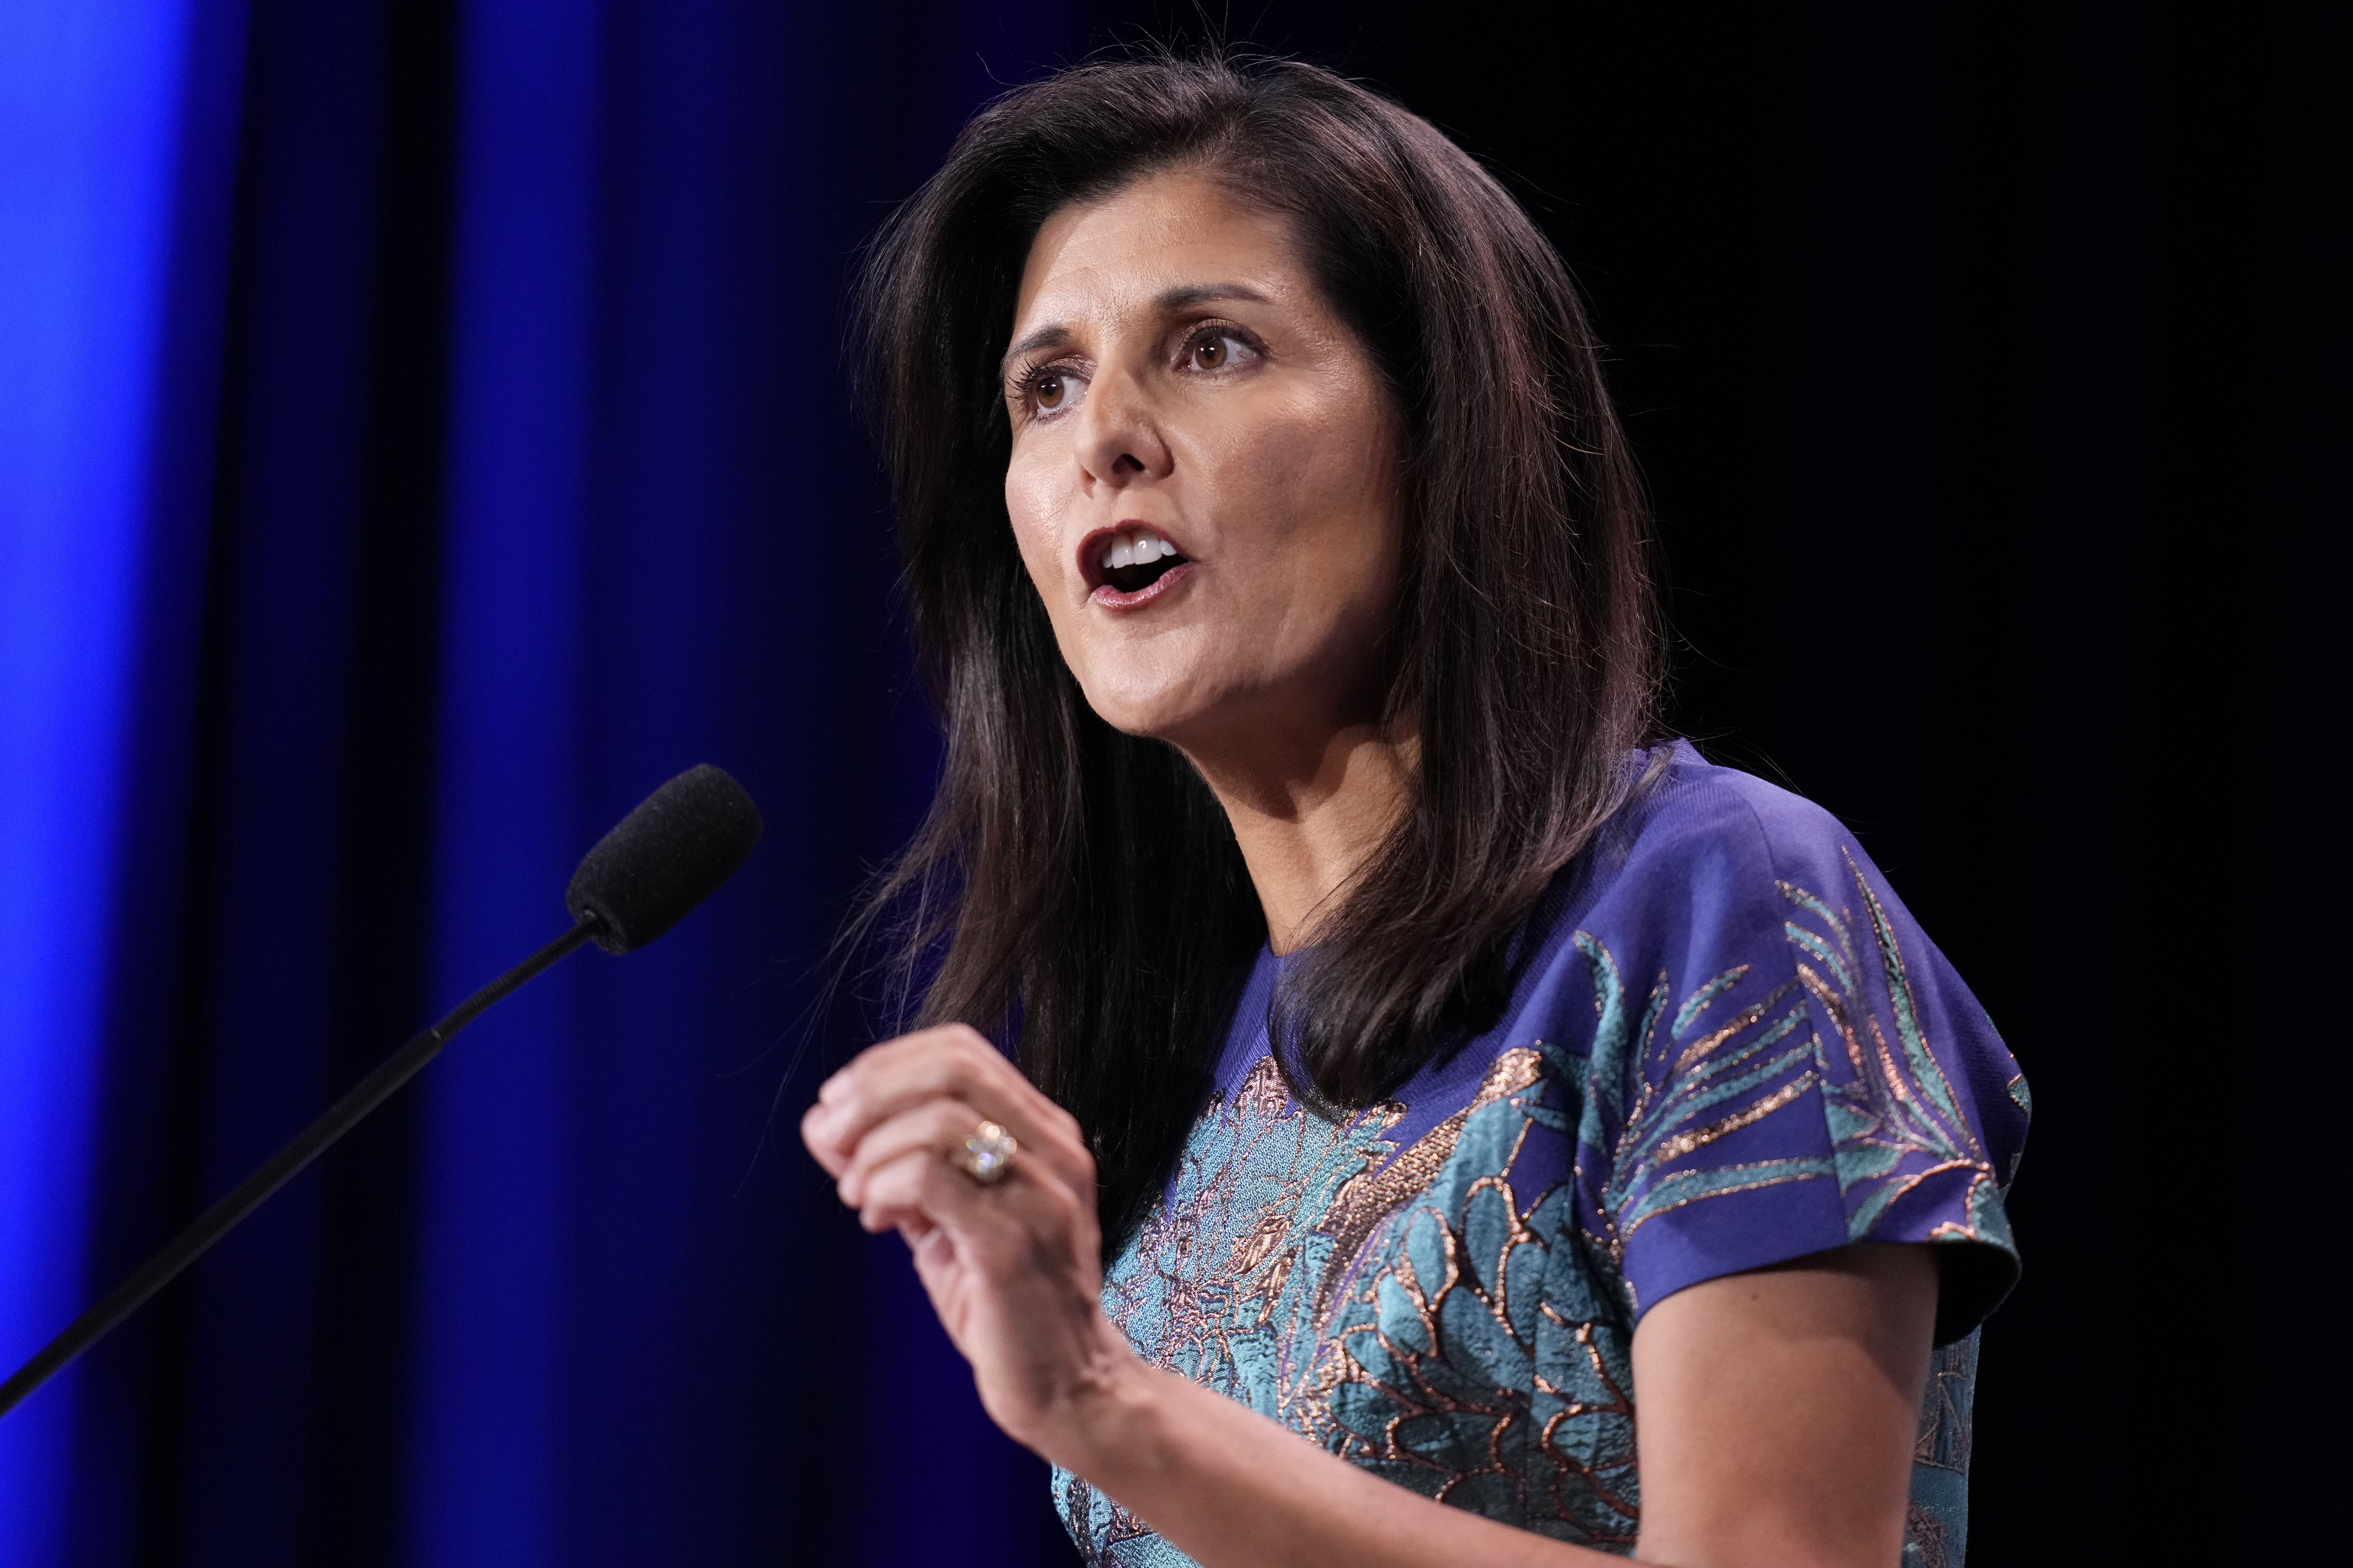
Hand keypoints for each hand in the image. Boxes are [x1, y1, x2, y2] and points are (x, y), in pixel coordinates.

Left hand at [800, 1024, 1139, 1459]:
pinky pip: (933, 1179)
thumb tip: (822, 1121)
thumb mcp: (945, 1217)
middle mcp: (1056, 1151)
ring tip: (858, 1196)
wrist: (1069, 1386)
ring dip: (873, 1152)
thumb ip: (895, 1164)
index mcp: (1045, 1133)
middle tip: (832, 1139)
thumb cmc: (1004, 1300)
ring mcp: (1043, 1195)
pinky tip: (877, 1220)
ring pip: (938, 1120)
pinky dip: (885, 1188)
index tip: (838, 1105)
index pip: (962, 1049)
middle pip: (952, 1069)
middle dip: (872, 1093)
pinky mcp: (1015, 1244)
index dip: (887, 1064)